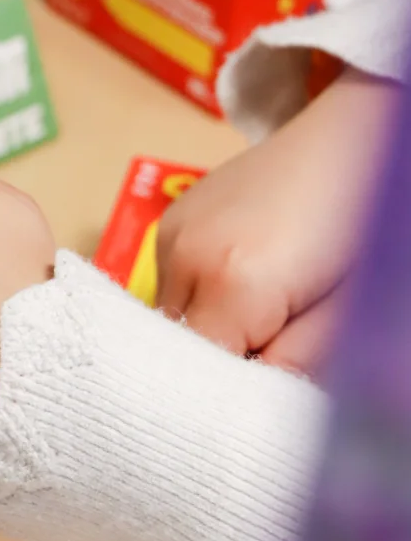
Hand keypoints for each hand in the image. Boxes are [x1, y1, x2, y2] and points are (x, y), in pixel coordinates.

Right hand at [156, 67, 397, 374]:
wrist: (359, 134)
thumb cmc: (367, 225)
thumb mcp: (345, 313)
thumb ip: (294, 367)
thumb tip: (250, 406)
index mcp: (232, 282)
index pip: (203, 374)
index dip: (235, 388)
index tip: (269, 384)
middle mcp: (184, 255)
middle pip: (180, 348)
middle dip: (222, 359)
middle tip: (278, 344)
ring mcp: (173, 231)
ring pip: (173, 318)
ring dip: (210, 327)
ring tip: (267, 304)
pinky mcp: (173, 219)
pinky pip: (174, 284)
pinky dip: (203, 296)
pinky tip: (248, 275)